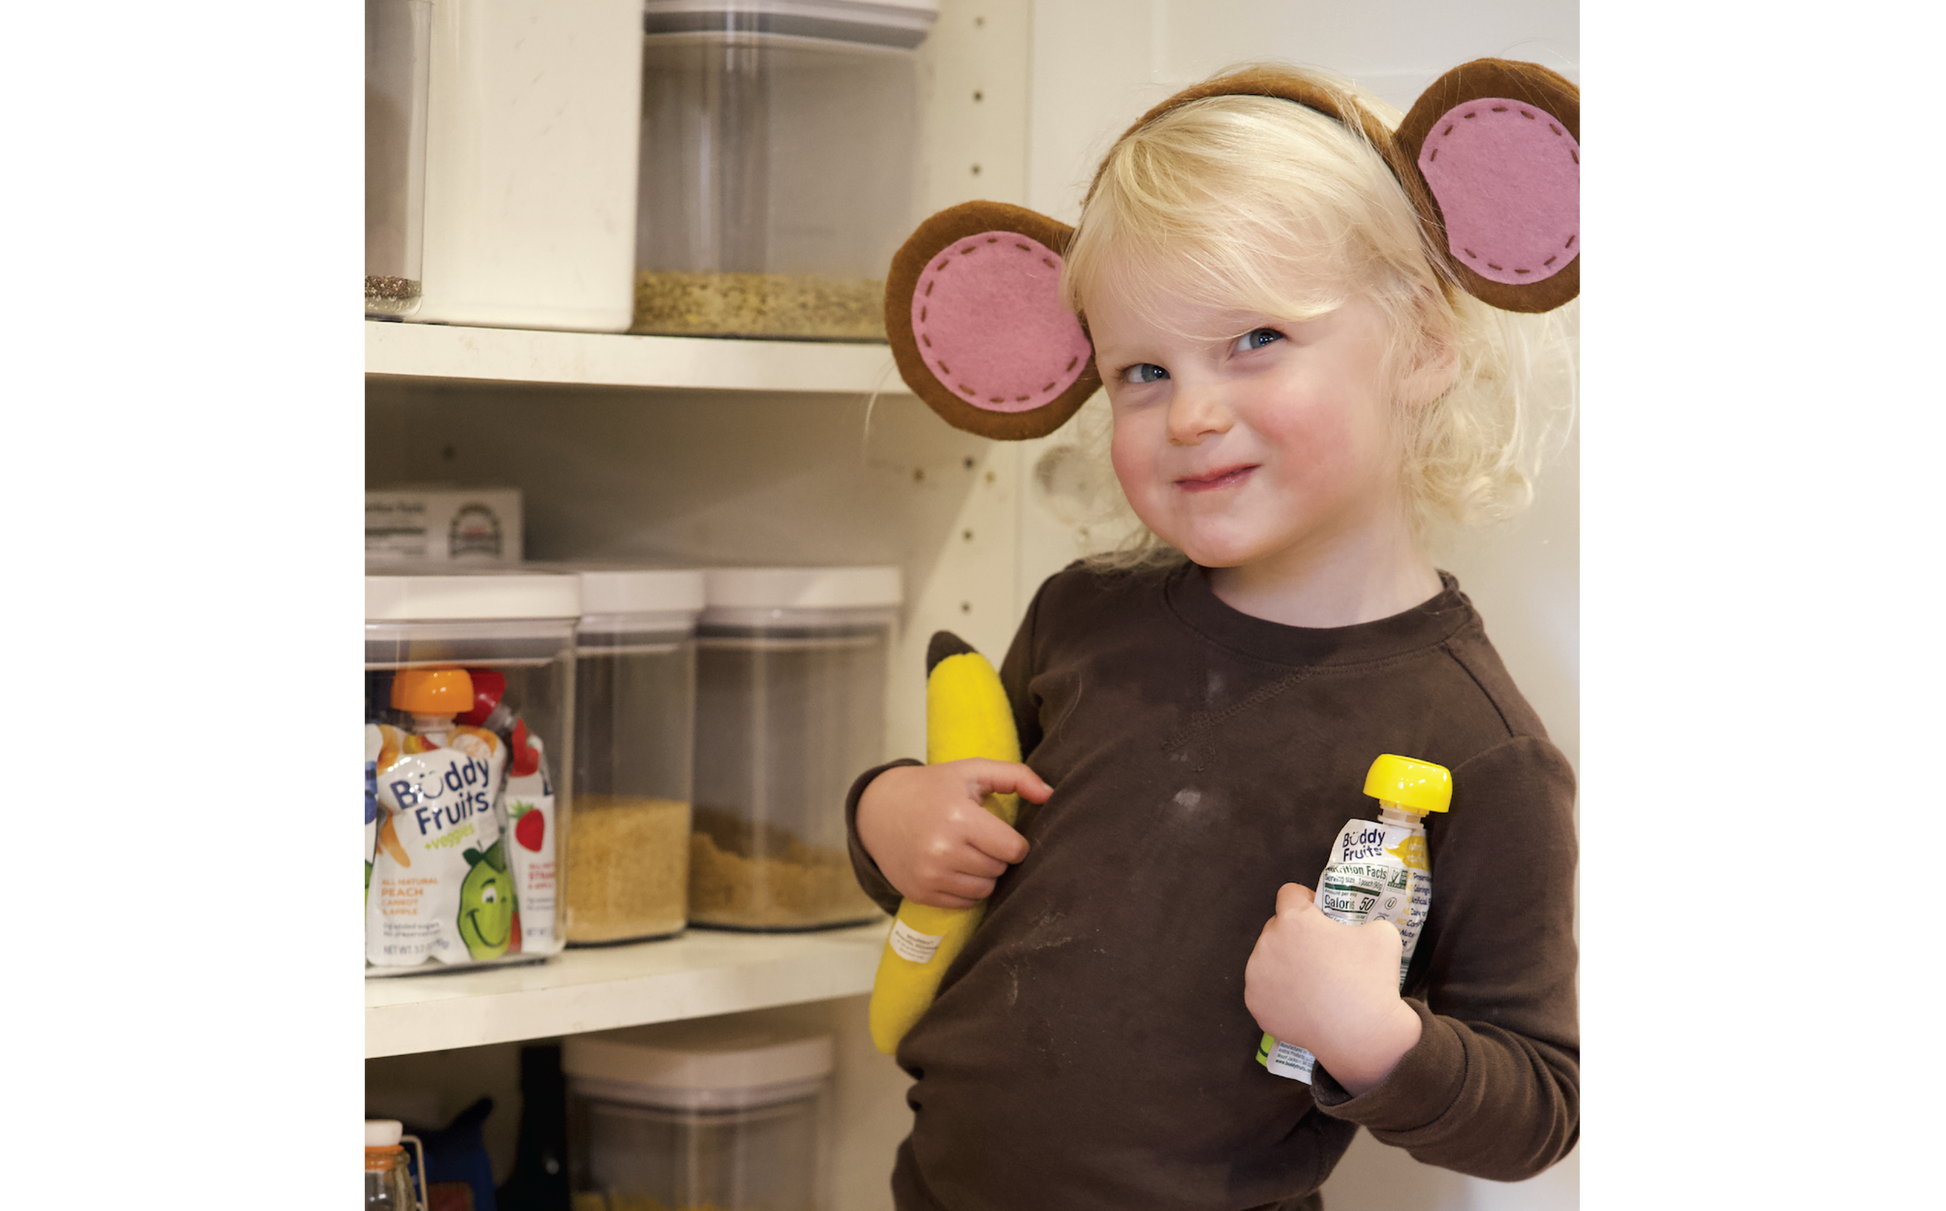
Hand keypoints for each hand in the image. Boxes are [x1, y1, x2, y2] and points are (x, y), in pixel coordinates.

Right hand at [856, 759, 1049, 908]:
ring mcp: (929, 875)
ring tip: (966, 852)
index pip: (1014, 850)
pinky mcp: (921, 893)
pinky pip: (964, 903)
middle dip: (996, 856)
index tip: (1000, 832)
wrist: (879, 809)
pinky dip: (965, 889)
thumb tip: (1051, 795)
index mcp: (959, 818)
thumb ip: (1016, 776)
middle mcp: (943, 851)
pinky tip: (953, 867)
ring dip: (983, 874)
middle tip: (978, 839)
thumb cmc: (933, 788)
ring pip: (985, 889)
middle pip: (999, 869)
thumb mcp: (972, 771)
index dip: (1013, 842)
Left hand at [1244, 883, 1422, 1094]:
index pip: (1290, 894)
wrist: (1361, 1034)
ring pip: (1268, 958)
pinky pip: (1264, 989)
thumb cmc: (1371, 980)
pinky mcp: (1255, 1004)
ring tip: (1312, 982)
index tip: (1320, 915)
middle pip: (1277, 927)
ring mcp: (1257, 975)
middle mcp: (1268, 943)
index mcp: (1294, 920)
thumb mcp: (1382, 933)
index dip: (1307, 900)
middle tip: (1321, 954)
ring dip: (1284, 963)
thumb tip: (1358, 930)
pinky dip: (1279, 993)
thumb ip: (1363, 922)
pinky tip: (1302, 1002)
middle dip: (1296, 935)